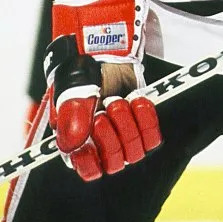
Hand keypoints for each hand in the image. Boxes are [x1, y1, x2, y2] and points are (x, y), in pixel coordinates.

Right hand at [44, 0, 160, 180]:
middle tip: (105, 110)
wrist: (104, 50)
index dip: (92, 162)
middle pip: (114, 163)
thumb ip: (70, 118)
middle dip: (112, 137)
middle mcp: (101, 143)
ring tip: (119, 100)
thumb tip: (73, 146)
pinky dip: (146, 119)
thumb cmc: (81, 72)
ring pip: (135, 152)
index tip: (91, 142)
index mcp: (77, 142)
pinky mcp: (142, 124)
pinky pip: (152, 138)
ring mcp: (123, 134)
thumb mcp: (71, 92)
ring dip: (128, 124)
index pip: (88, 170)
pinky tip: (137, 100)